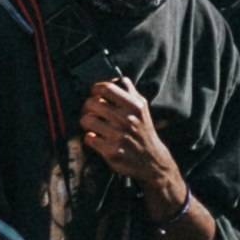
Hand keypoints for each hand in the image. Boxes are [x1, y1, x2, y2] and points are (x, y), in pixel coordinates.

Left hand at [74, 74, 174, 194]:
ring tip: (92, 125)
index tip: (94, 94)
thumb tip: (119, 78)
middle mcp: (127, 120)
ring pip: (87, 120)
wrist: (152, 162)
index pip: (106, 88)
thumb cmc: (144, 132)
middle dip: (87, 106)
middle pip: (92, 103)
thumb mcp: (143, 109)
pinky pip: (88, 138)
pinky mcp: (111, 152)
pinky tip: (96, 138)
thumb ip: (131, 93)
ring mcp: (119, 136)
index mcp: (135, 106)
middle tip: (90, 111)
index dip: (95, 89)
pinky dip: (89, 138)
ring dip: (86, 122)